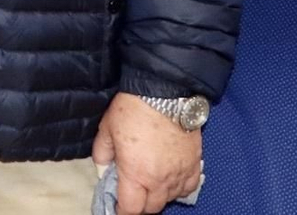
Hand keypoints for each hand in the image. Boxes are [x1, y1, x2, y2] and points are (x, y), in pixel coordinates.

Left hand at [91, 93, 202, 212]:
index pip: (131, 209)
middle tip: (131, 193)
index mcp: (136, 174)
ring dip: (158, 196)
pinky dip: (178, 189)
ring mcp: (179, 174)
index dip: (121, 211)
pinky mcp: (194, 165)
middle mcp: (160, 180)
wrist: (165, 93)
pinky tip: (169, 180)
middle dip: (139, 205)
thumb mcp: (106, 129)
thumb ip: (102, 153)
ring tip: (148, 184)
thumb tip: (103, 169)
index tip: (116, 207)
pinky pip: (188, 188)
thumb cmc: (133, 110)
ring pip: (170, 199)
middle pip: (151, 208)